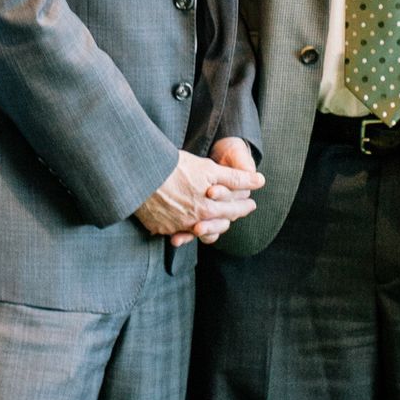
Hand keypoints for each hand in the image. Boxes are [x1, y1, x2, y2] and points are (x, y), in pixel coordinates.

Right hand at [133, 141, 263, 246]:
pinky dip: (183, 229)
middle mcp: (193, 223)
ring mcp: (174, 227)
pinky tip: (187, 223)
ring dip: (208, 227)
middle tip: (237, 212)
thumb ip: (236, 178)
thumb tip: (261, 182)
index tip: (251, 204)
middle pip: (217, 224)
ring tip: (214, 219)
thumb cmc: (175, 167)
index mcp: (208, 209)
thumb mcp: (209, 169)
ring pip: (197, 231)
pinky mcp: (159, 228)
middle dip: (229, 217)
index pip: (233, 211)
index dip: (244, 206)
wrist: (139, 174)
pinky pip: (176, 232)